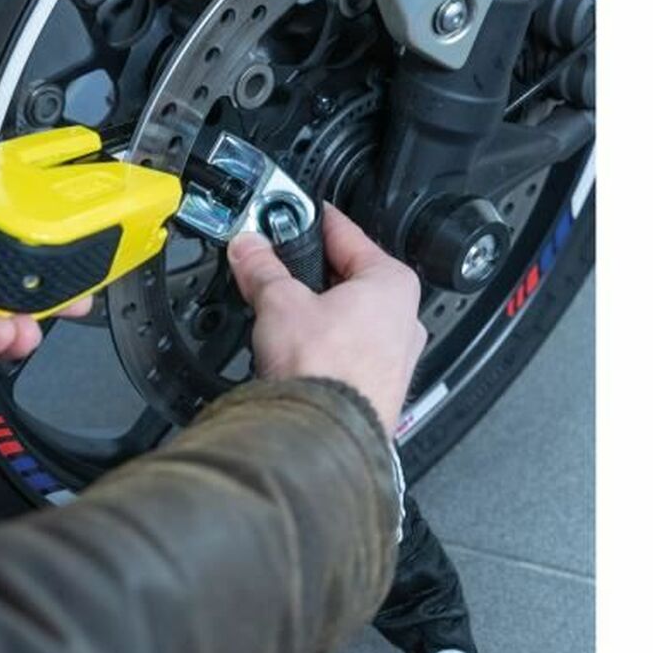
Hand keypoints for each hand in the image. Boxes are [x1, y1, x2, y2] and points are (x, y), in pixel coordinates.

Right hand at [226, 203, 425, 436]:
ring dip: (316, 313)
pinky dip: (323, 346)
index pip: (348, 235)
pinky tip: (296, 353)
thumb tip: (248, 248)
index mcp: (393, 284)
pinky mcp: (377, 389)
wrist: (323, 437)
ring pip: (350, 320)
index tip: (293, 215)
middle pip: (349, 280)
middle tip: (276, 266)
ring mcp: (394, 359)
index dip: (313, 222)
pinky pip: (347, 353)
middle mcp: (404, 320)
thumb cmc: (324, 370)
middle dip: (310, 273)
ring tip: (280, 313)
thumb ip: (262, 269)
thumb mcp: (279, 302)